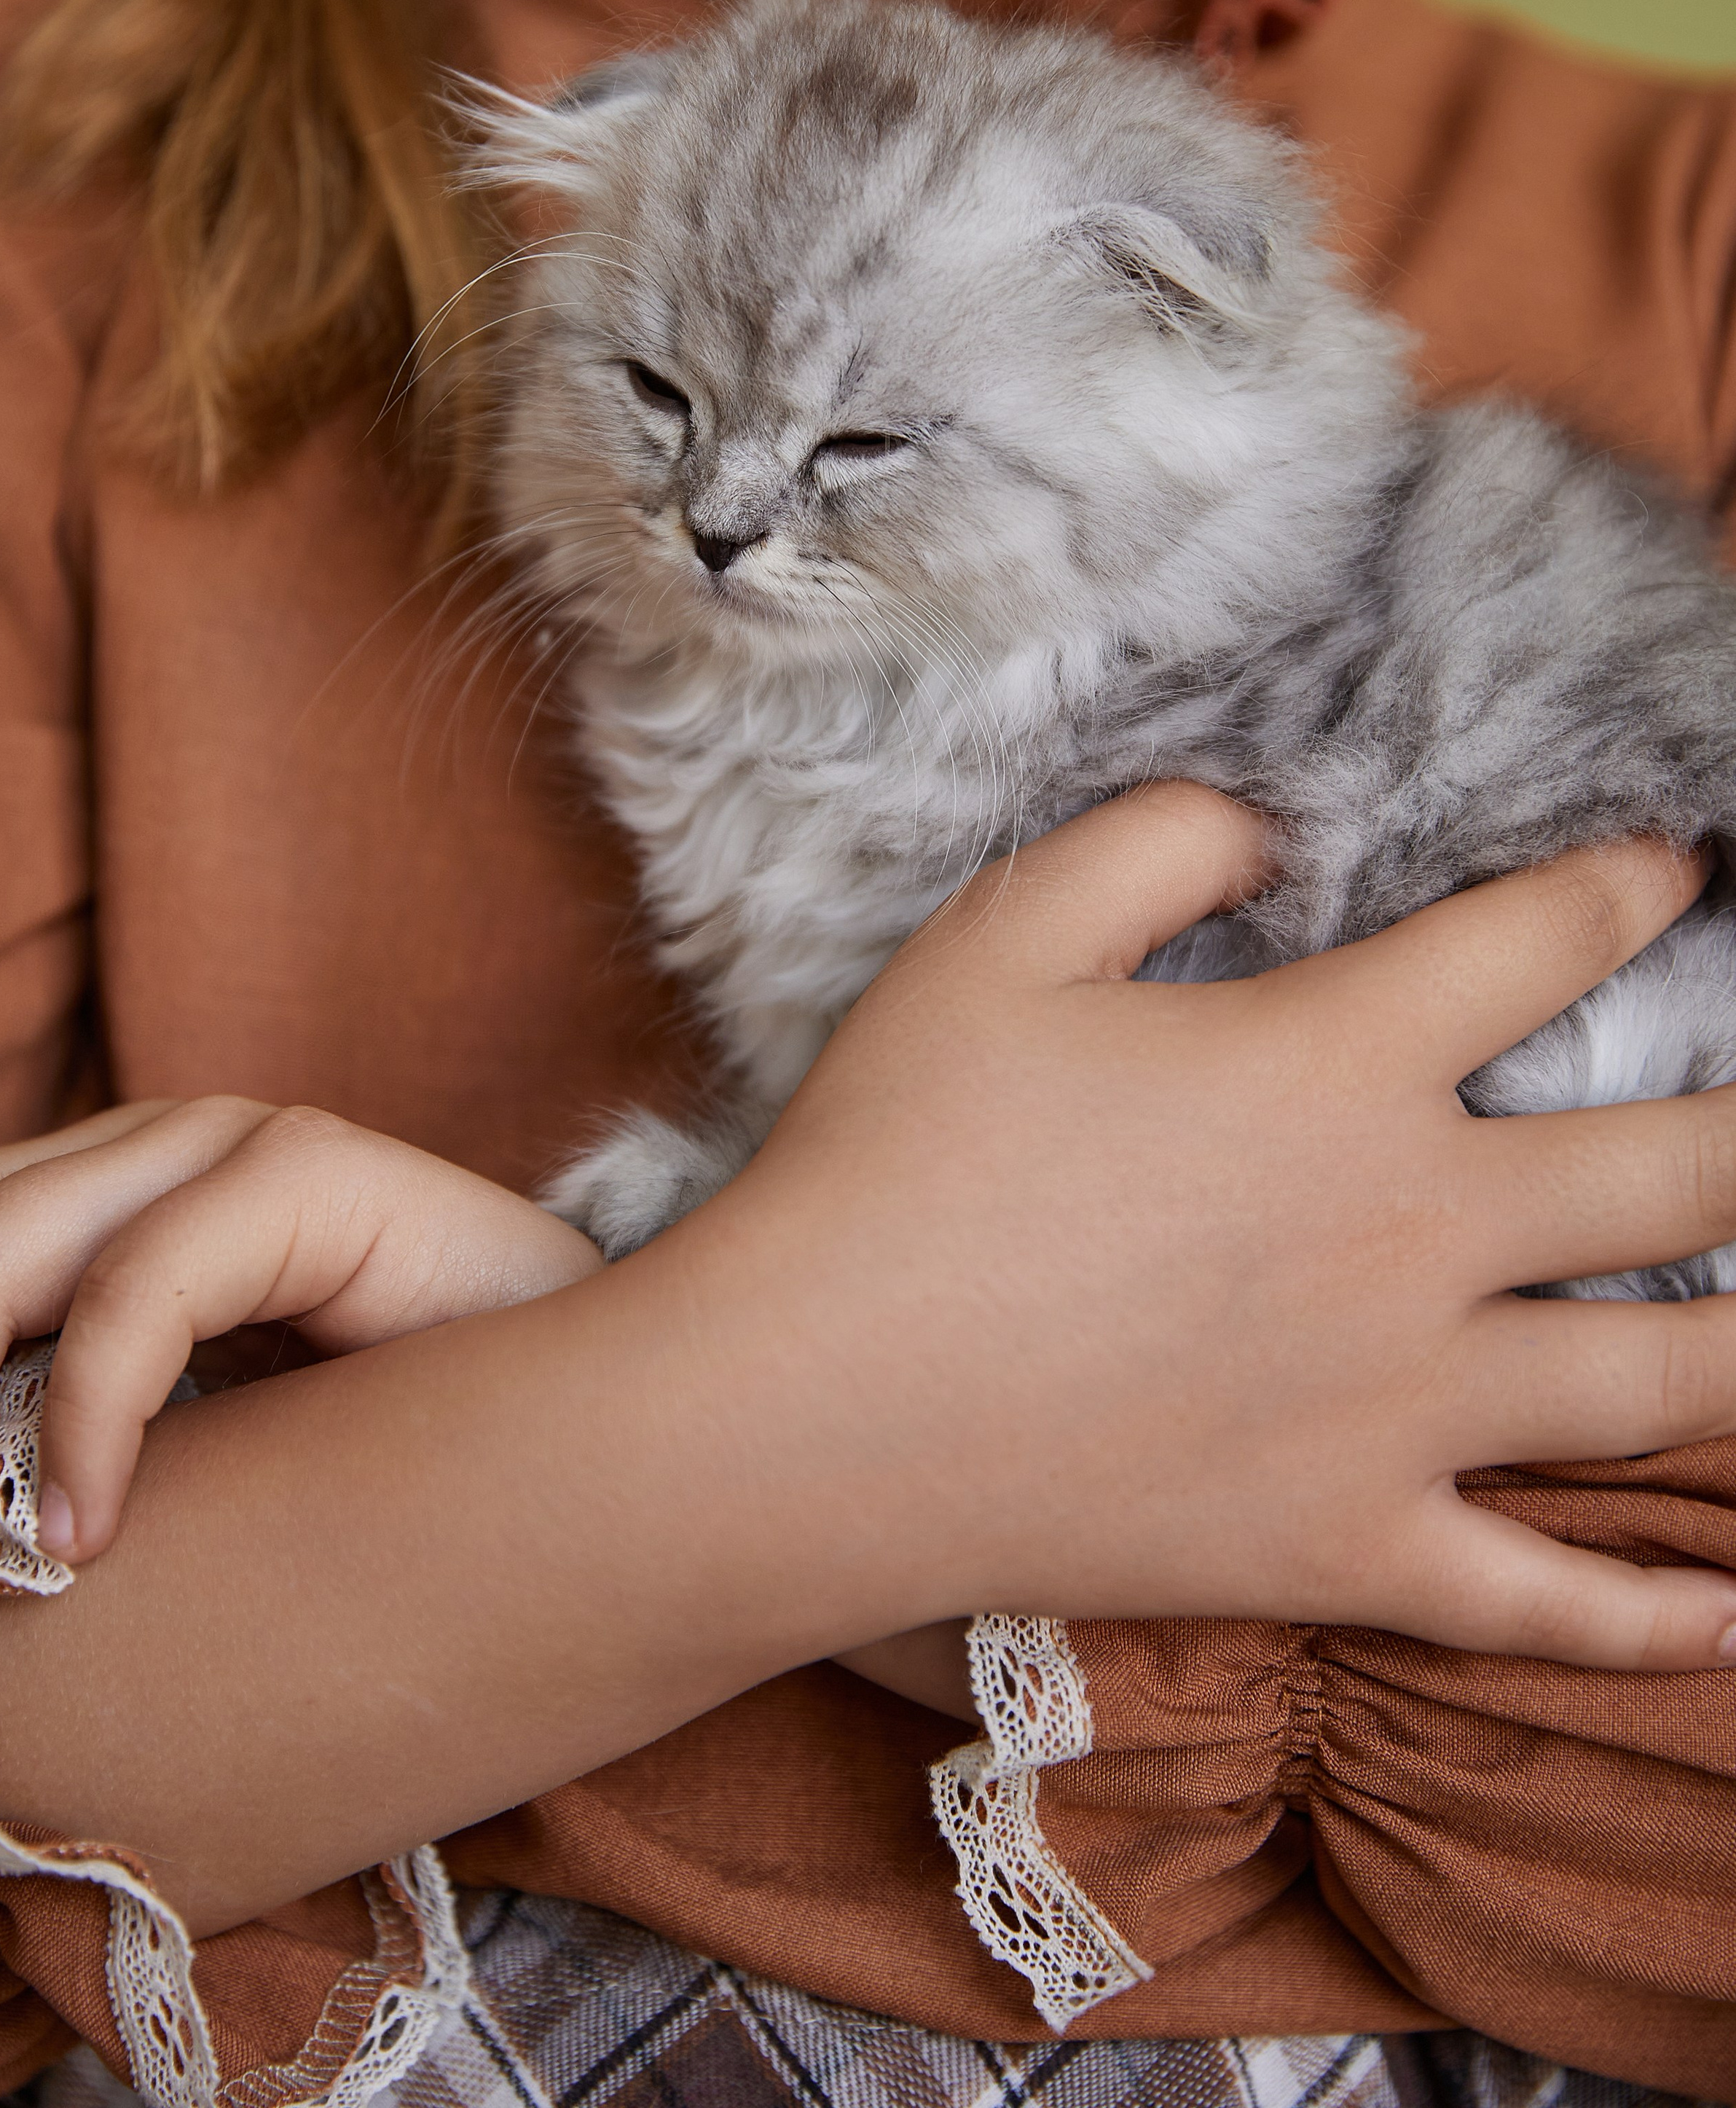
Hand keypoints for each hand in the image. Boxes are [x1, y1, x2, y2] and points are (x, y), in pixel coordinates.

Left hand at [0, 1099, 598, 1595]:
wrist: (612, 1435)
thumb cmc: (386, 1475)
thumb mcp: (168, 1469)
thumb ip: (38, 1456)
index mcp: (83, 1210)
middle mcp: (134, 1157)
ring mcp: (220, 1149)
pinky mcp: (309, 1169)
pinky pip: (137, 1287)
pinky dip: (79, 1419)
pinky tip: (78, 1537)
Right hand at [713, 783, 1735, 1671]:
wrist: (812, 1406)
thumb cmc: (895, 1155)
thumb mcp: (999, 934)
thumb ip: (1158, 843)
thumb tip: (1277, 834)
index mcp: (1336, 1065)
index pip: (1545, 944)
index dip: (1632, 889)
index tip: (1678, 873)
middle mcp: (1413, 1232)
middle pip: (1679, 1171)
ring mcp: (1399, 1410)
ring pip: (1661, 1382)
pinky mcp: (1348, 1548)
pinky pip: (1540, 1604)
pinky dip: (1656, 1628)